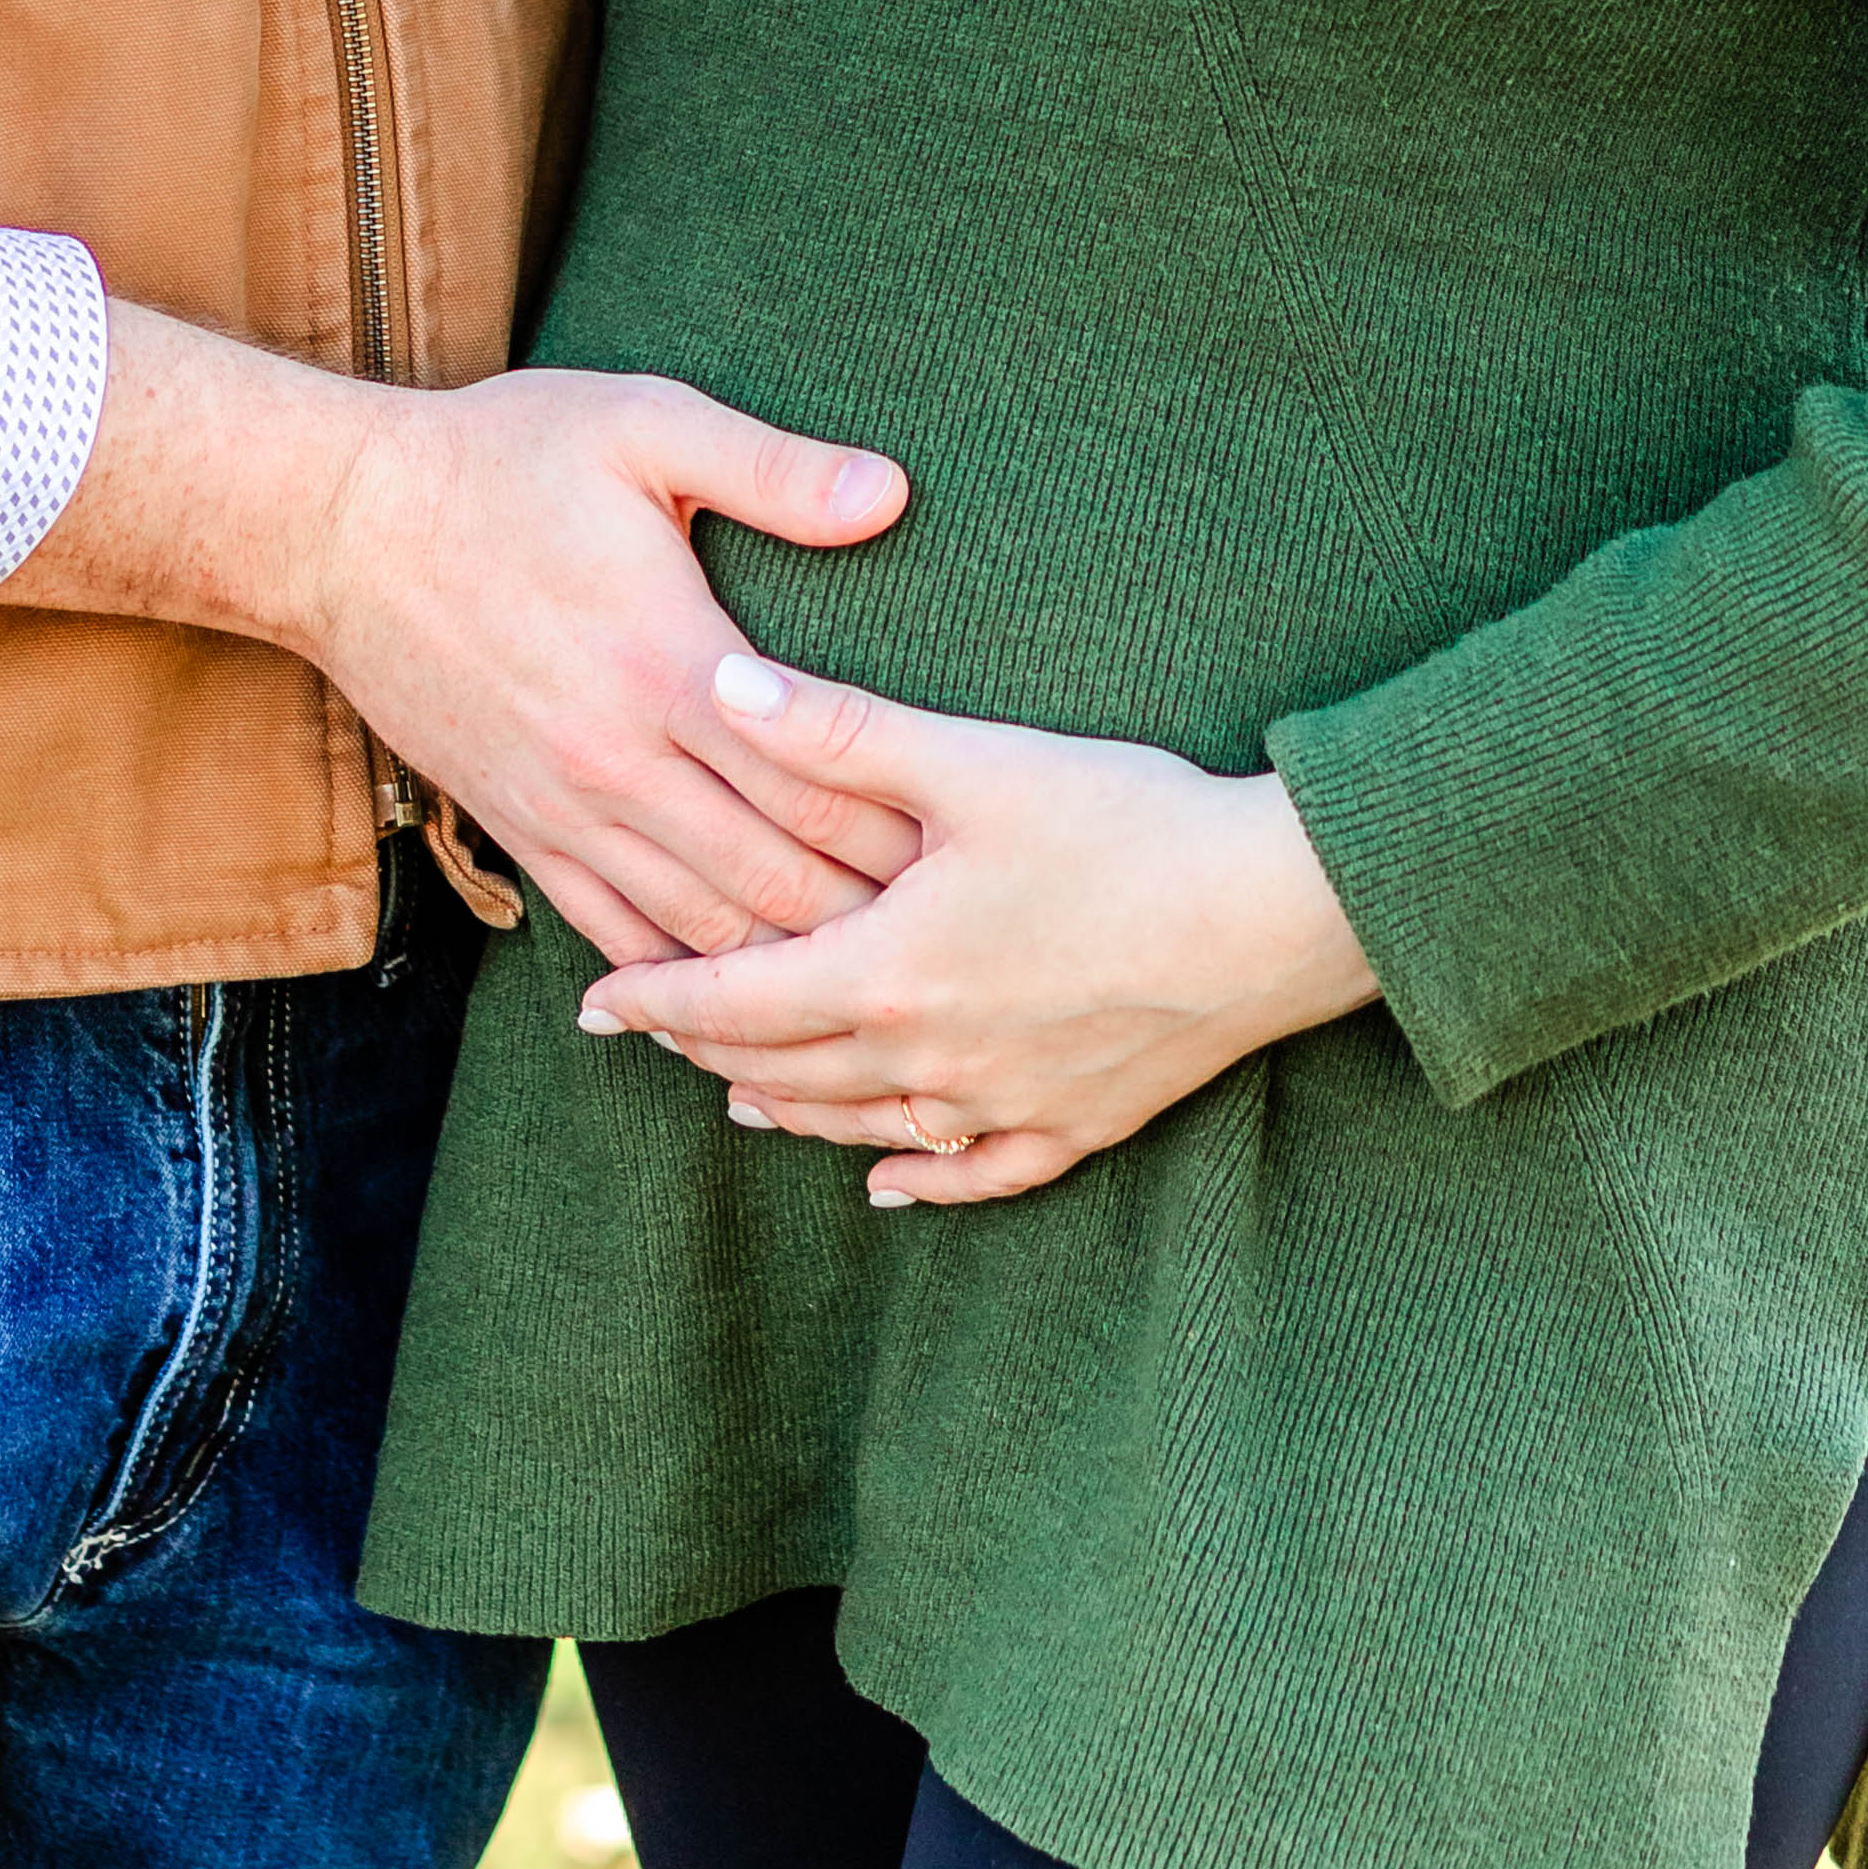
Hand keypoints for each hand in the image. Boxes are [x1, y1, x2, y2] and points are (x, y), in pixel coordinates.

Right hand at [302, 378, 925, 967]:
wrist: (337, 527)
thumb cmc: (500, 461)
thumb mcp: (642, 424)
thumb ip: (771, 467)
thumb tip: (890, 492)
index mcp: (669, 660)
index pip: (816, 779)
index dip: (902, 827)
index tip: (972, 852)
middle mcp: (620, 759)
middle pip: (773, 880)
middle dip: (869, 919)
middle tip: (954, 942)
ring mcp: (564, 809)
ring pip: (699, 930)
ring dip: (787, 968)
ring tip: (875, 990)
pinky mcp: (519, 832)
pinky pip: (613, 937)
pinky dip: (682, 982)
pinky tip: (738, 1007)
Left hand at [575, 652, 1377, 1203]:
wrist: (1274, 912)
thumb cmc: (1124, 825)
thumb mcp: (968, 761)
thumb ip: (836, 732)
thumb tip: (718, 685)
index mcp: (887, 974)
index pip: (735, 997)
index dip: (658, 997)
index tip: (593, 1003)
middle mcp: (930, 1060)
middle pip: (787, 1068)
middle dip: (706, 1049)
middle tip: (648, 1035)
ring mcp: (1005, 1103)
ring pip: (864, 1125)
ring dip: (791, 1109)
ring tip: (738, 1094)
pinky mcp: (1078, 1122)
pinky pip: (975, 1170)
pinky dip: (918, 1176)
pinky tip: (891, 1183)